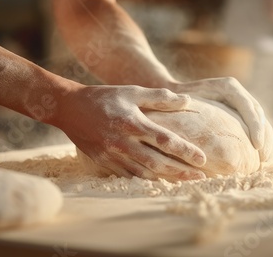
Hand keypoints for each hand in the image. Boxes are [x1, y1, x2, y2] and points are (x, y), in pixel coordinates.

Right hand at [55, 85, 206, 180]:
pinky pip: (129, 175)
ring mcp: (112, 155)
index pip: (165, 140)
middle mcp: (122, 142)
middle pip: (157, 163)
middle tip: (201, 177)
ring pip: (144, 173)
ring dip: (166, 179)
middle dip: (181, 172)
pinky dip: (146, 180)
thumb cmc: (105, 97)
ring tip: (185, 181)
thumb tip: (187, 101)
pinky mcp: (104, 162)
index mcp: (132, 123)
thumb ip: (160, 97)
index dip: (185, 151)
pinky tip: (160, 181)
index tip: (203, 159)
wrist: (69, 108)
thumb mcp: (133, 91)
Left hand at [169, 77, 272, 161]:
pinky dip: (261, 139)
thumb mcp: (180, 103)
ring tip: (266, 159)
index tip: (257, 146)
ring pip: (260, 120)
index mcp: (226, 86)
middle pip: (258, 113)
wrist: (174, 94)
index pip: (247, 106)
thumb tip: (195, 127)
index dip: (255, 126)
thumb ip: (188, 110)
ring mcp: (240, 101)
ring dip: (266, 139)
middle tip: (265, 157)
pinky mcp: (240, 112)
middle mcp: (237, 91)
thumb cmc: (175, 101)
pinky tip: (262, 156)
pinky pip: (255, 125)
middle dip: (264, 136)